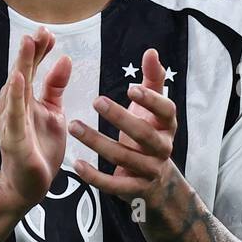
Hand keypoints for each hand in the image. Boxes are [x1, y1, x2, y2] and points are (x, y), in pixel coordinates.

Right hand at [0, 27, 72, 210]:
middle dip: (30, 51)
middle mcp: (14, 106)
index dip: (39, 50)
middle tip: (38, 31)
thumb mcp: (53, 112)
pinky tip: (19, 80)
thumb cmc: (39, 147)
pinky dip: (16, 96)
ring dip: (22, 65)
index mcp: (25, 99)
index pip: (31, 69)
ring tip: (28, 44)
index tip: (47, 32)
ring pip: (16, 89)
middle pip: (22, 73)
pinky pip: (14, 115)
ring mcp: (11, 122)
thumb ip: (55, 87)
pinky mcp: (13, 138)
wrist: (28, 185)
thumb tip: (64, 59)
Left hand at [69, 47, 177, 205]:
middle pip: (144, 134)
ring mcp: (150, 171)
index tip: (130, 89)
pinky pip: (114, 185)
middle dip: (120, 118)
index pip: (166, 111)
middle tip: (96, 100)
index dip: (151, 101)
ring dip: (97, 142)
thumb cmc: (150, 133)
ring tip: (74, 125)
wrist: (158, 181)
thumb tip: (151, 52)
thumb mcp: (153, 108)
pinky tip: (77, 164)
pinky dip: (95, 176)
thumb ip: (153, 80)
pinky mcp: (135, 190)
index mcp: (168, 125)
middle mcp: (163, 148)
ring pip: (124, 157)